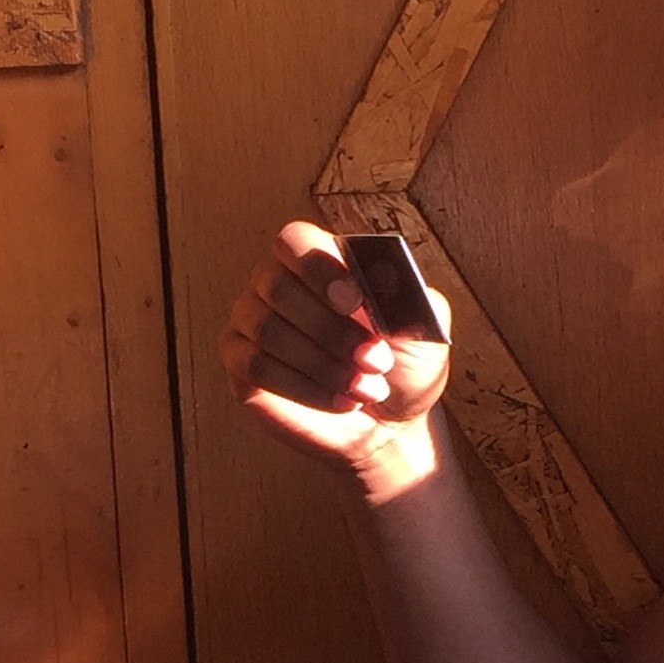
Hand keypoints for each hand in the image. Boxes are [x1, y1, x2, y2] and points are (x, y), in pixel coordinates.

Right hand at [216, 219, 451, 502]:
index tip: (356, 303)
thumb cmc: (403, 365)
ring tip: (365, 388)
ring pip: (267, 330)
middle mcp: (275, 282)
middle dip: (331, 329)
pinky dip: (303, 388)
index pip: (293, 240)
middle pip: (277, 286)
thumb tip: (388, 285)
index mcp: (318, 258)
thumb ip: (410, 300)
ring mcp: (251, 321)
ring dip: (323, 364)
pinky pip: (254, 366)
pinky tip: (341, 401)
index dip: (319, 268)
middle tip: (376, 361)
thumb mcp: (424, 329)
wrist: (391, 422)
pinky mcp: (239, 363)